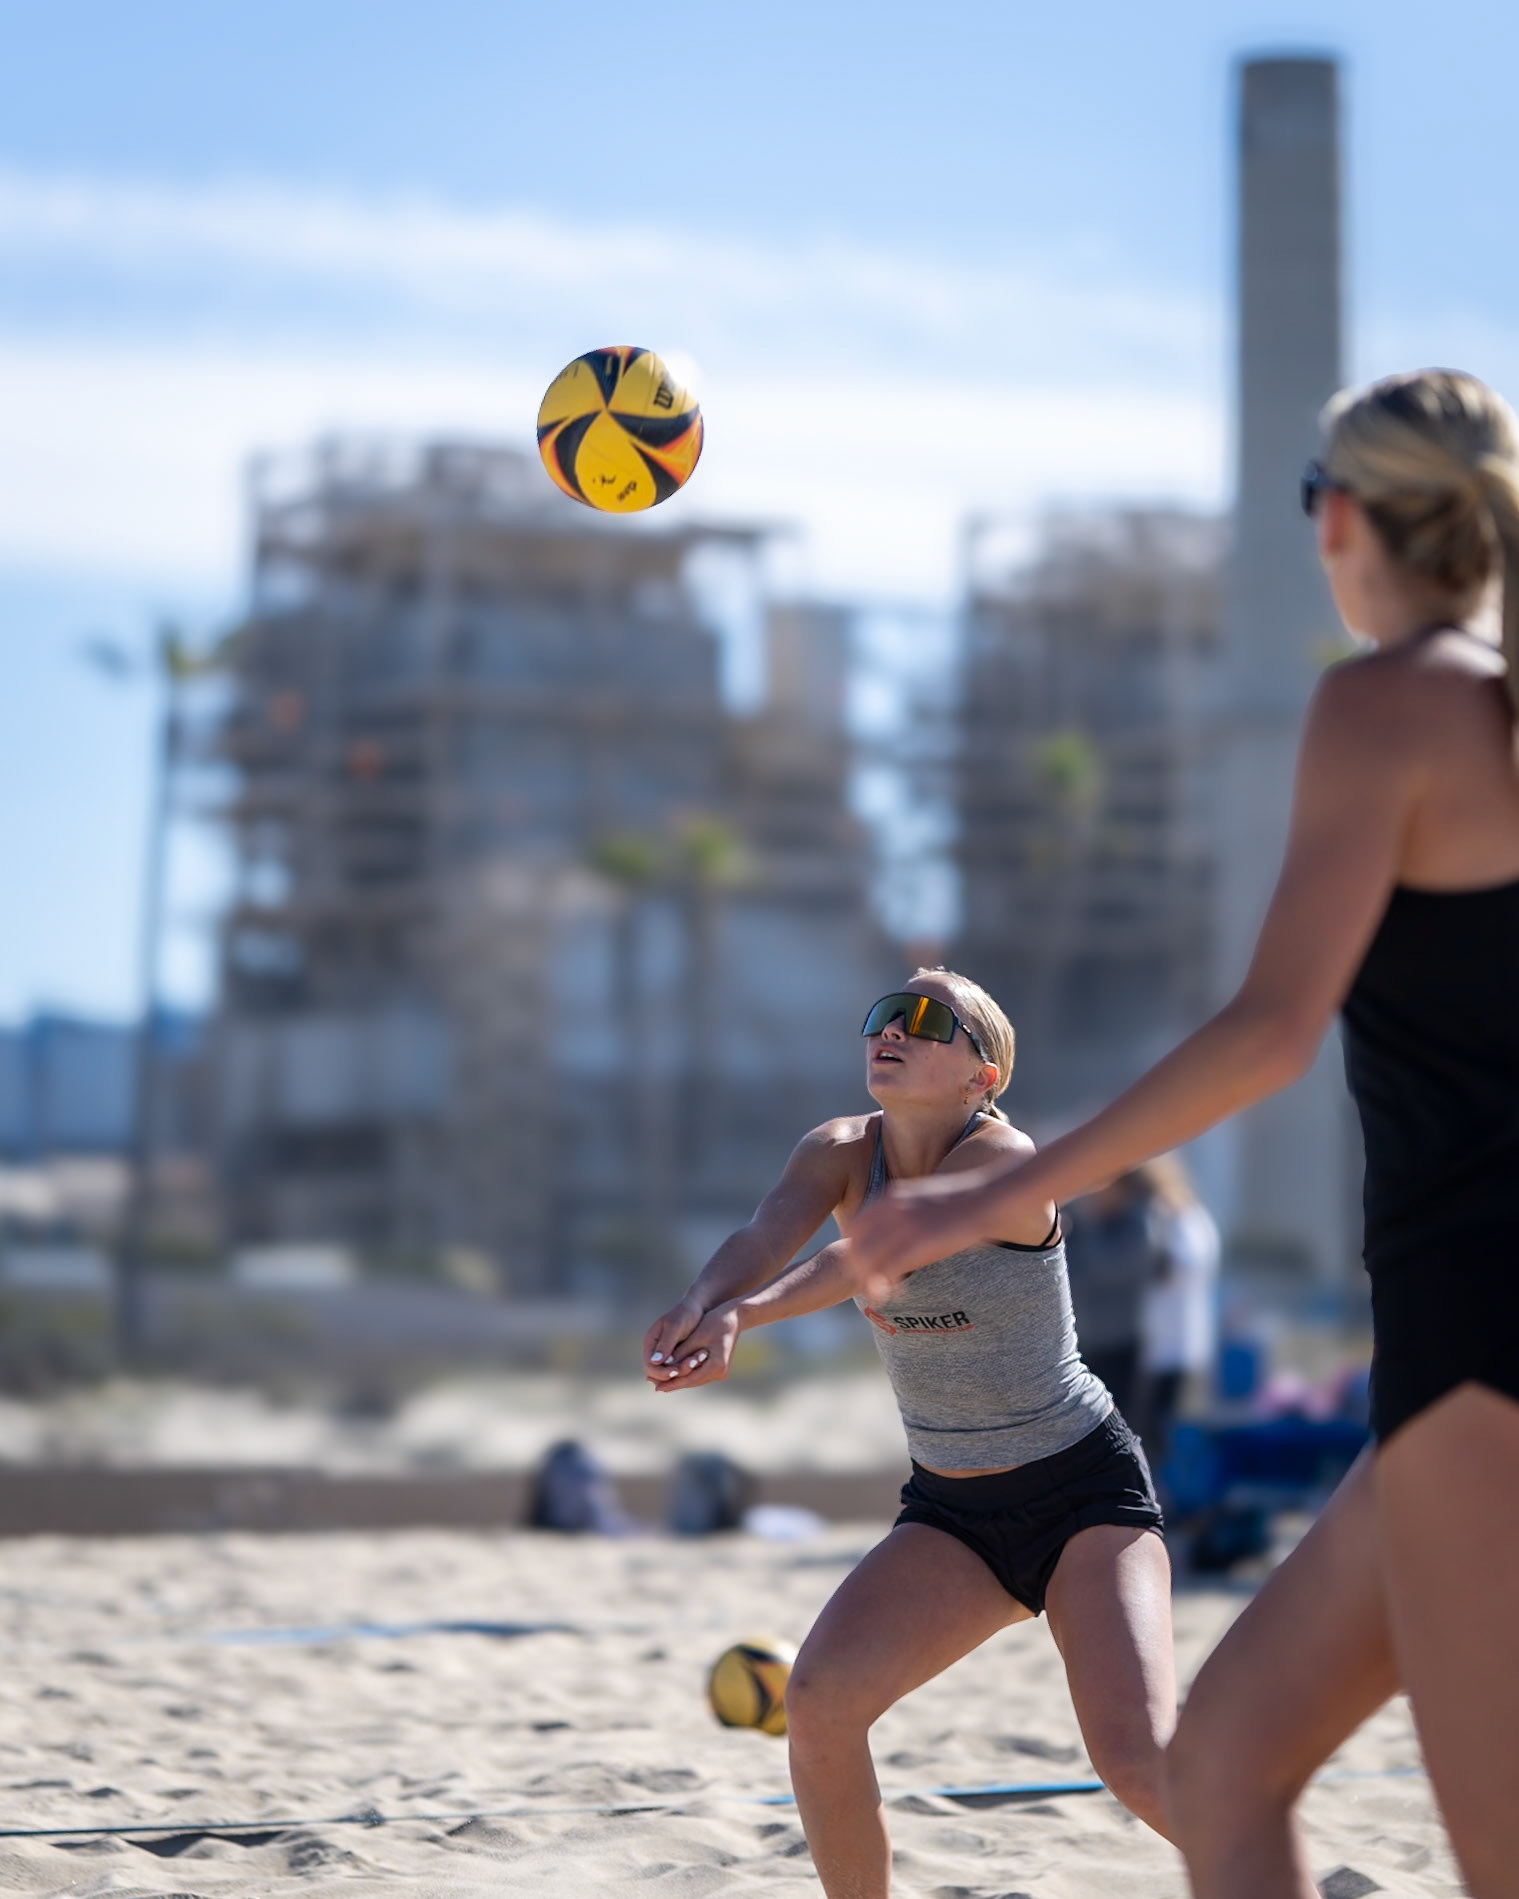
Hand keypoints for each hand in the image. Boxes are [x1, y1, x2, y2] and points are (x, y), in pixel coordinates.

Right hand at [642, 1293, 706, 1383]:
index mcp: (650, 1343)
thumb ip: (666, 1344)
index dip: (661, 1373)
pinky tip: (699, 1362)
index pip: (649, 1367)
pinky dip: (688, 1370)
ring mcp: (666, 1357)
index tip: (676, 1371)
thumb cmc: (685, 1314)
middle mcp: (655, 1353)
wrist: (698, 1309)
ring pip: (669, 1376)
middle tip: (691, 1365)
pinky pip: (679, 1372)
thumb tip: (654, 1361)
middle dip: (674, 1374)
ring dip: (683, 1373)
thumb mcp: (675, 1327)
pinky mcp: (677, 1359)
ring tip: (698, 1360)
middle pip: (658, 1375)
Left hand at [650, 1303, 741, 1392]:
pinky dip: (688, 1373)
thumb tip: (661, 1365)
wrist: (735, 1317)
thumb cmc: (716, 1322)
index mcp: (716, 1366)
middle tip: (655, 1386)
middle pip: (692, 1381)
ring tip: (661, 1383)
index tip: (656, 1387)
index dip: (672, 1383)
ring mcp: (721, 1372)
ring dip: (680, 1379)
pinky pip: (700, 1374)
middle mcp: (720, 1373)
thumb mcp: (696, 1336)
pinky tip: (675, 1374)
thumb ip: (680, 1352)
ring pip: (696, 1379)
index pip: (689, 1379)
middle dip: (674, 1383)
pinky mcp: (719, 1368)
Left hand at [847, 1172, 1002, 1303]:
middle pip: (856, 1245)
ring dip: (869, 1281)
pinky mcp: (920, 1242)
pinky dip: (886, 1285)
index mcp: (892, 1196)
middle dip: (858, 1269)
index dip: (855, 1248)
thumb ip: (907, 1211)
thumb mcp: (926, 1197)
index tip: (863, 1265)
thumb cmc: (966, 1201)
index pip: (855, 1226)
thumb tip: (901, 1235)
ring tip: (879, 1295)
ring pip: (867, 1260)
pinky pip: (888, 1269)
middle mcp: (892, 1209)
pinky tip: (897, 1292)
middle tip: (869, 1286)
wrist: (990, 1196)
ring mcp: (904, 1225)